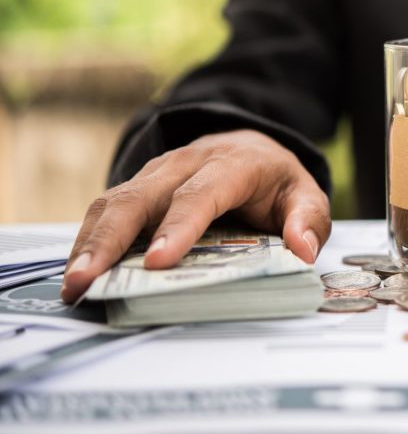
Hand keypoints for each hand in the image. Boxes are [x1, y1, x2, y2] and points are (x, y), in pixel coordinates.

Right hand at [60, 129, 330, 302]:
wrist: (254, 148)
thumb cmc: (278, 182)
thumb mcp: (306, 196)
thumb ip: (308, 221)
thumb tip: (303, 249)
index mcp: (234, 164)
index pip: (203, 193)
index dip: (180, 226)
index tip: (160, 261)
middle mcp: (188, 163)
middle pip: (142, 196)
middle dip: (112, 239)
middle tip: (87, 280)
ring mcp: (158, 173)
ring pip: (116, 201)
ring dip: (90, 243)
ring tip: (73, 285)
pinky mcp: (140, 187)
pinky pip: (108, 210)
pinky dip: (89, 240)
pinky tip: (78, 272)